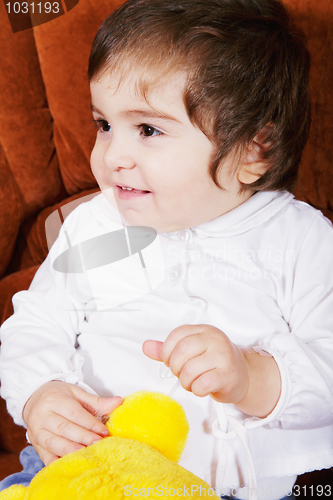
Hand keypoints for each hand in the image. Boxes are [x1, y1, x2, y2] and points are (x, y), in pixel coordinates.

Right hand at [23, 381, 121, 465]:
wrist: (35, 398)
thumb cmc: (59, 396)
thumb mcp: (76, 393)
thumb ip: (96, 401)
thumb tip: (118, 402)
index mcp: (54, 400)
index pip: (74, 413)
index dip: (90, 423)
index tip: (104, 431)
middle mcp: (42, 416)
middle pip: (64, 428)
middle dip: (83, 438)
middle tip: (99, 444)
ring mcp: (36, 431)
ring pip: (53, 443)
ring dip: (70, 450)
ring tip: (86, 455)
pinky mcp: (35, 444)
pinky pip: (45, 455)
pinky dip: (56, 462)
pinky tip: (69, 465)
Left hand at [143, 324, 280, 416]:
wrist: (244, 377)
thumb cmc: (215, 364)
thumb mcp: (192, 352)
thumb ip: (168, 350)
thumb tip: (146, 346)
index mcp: (204, 330)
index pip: (177, 334)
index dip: (167, 351)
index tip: (170, 361)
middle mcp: (215, 339)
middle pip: (181, 351)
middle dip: (175, 368)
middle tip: (182, 374)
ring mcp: (223, 356)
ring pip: (190, 370)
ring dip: (186, 382)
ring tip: (192, 382)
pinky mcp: (228, 375)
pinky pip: (202, 384)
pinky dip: (197, 390)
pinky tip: (202, 388)